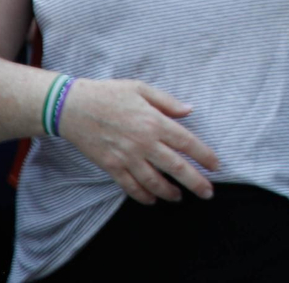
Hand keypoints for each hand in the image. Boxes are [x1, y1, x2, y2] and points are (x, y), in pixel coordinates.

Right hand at [58, 78, 219, 204]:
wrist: (72, 107)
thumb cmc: (109, 94)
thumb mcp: (141, 88)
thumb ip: (168, 101)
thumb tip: (190, 110)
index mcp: (155, 122)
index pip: (187, 143)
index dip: (204, 156)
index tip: (216, 166)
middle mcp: (144, 143)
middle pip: (175, 167)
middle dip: (195, 182)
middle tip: (208, 193)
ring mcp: (126, 157)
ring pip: (154, 181)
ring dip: (170, 192)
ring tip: (181, 197)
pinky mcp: (110, 166)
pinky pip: (130, 186)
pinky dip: (143, 196)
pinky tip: (152, 200)